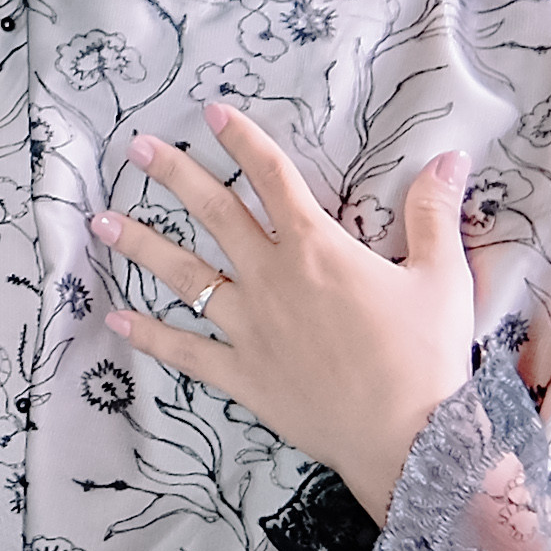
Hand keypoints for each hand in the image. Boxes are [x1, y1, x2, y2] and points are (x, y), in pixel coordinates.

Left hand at [95, 108, 473, 519]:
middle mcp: (272, 279)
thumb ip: (434, 213)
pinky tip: (116, 318)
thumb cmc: (427, 357)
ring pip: (184, 276)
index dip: (243, 140)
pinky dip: (150, 335)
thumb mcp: (442, 276)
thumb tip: (449, 158)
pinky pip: (186, 351)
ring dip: (140, 245)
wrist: (408, 439)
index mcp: (317, 248)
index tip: (213, 111)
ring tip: (102, 221)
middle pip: (214, 214)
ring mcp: (250, 327)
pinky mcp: (242, 375)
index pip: (273, 178)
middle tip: (138, 148)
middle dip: (174, 175)